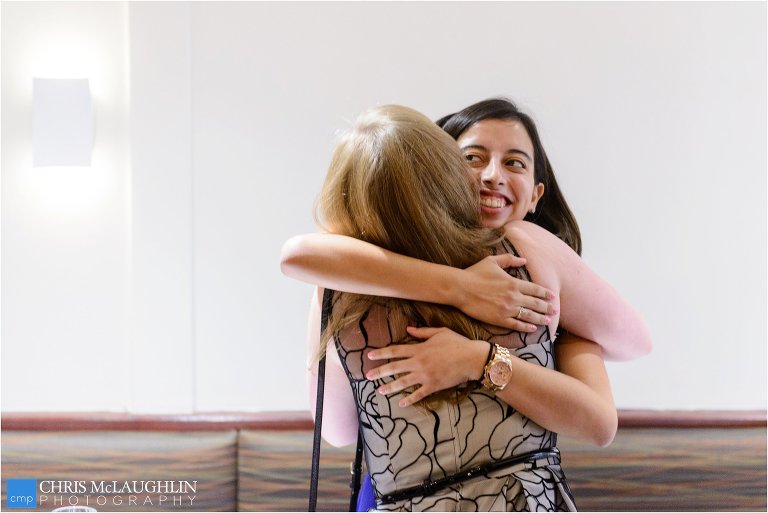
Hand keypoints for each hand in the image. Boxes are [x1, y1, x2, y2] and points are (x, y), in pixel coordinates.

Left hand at [365, 326, 489, 406]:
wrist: (472, 358)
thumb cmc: (457, 343)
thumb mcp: (439, 332)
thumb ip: (422, 332)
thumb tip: (408, 329)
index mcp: (419, 349)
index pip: (395, 351)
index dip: (381, 353)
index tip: (370, 356)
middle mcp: (419, 363)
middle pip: (394, 367)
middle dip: (380, 372)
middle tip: (367, 376)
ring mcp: (425, 376)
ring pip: (403, 382)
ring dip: (390, 387)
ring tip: (380, 391)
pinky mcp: (433, 386)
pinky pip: (418, 394)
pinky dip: (409, 399)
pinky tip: (400, 403)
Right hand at [454, 254, 555, 331]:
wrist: (460, 288)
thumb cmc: (475, 273)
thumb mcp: (492, 261)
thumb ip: (510, 259)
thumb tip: (524, 260)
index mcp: (513, 283)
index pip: (535, 289)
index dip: (546, 293)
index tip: (553, 296)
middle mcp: (513, 297)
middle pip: (535, 303)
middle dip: (547, 307)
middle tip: (555, 310)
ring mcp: (507, 309)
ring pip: (529, 316)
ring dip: (540, 319)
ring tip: (548, 321)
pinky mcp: (499, 319)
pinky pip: (516, 325)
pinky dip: (526, 328)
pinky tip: (532, 329)